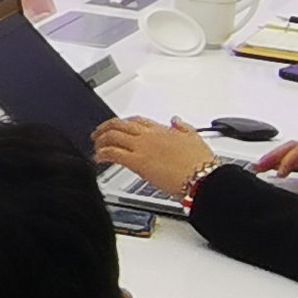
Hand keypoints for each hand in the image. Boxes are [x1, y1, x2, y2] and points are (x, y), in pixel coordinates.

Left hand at [90, 117, 213, 194]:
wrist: (201, 177)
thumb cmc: (200, 163)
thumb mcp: (195, 138)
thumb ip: (183, 127)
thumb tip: (176, 120)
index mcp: (162, 130)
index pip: (137, 121)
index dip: (124, 122)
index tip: (118, 126)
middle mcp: (149, 136)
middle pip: (120, 124)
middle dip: (106, 128)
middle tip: (99, 134)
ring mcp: (142, 147)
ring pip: (113, 136)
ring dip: (101, 140)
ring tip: (96, 146)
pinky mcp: (137, 162)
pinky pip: (113, 153)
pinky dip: (102, 154)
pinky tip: (98, 158)